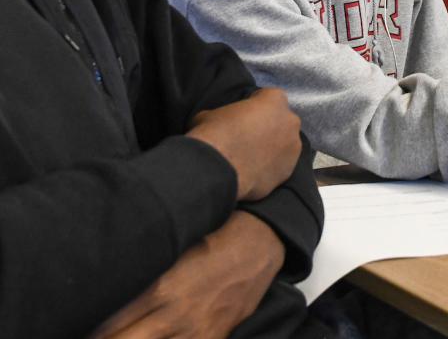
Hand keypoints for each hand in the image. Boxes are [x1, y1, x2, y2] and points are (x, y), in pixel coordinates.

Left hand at [89, 212, 283, 338]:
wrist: (263, 240)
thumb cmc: (217, 231)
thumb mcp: (176, 241)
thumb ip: (143, 265)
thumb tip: (106, 278)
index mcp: (160, 287)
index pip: (106, 325)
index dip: (85, 329)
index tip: (72, 324)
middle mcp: (174, 316)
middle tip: (85, 332)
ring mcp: (195, 332)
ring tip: (120, 335)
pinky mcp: (214, 338)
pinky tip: (152, 336)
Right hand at [186, 88, 301, 201]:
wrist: (217, 168)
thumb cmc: (215, 133)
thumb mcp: (212, 113)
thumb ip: (227, 114)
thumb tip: (221, 122)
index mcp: (274, 99)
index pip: (268, 97)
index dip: (255, 104)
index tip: (244, 114)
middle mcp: (290, 121)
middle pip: (281, 120)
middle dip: (268, 126)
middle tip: (249, 137)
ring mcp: (293, 147)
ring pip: (284, 144)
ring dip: (273, 147)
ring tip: (251, 157)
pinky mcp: (288, 171)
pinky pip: (280, 166)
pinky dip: (270, 168)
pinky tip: (253, 172)